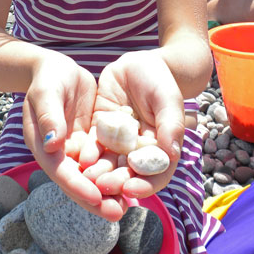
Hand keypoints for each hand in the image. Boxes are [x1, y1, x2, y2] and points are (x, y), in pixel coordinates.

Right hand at [22, 53, 128, 220]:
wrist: (56, 68)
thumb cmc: (48, 77)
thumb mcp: (47, 92)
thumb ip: (49, 116)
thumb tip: (52, 145)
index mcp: (42, 144)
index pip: (60, 170)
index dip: (77, 186)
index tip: (96, 197)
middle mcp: (58, 152)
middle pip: (77, 180)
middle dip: (96, 199)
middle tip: (117, 212)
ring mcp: (74, 147)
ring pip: (91, 174)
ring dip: (108, 190)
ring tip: (128, 205)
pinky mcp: (89, 140)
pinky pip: (102, 159)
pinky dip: (114, 171)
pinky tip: (133, 180)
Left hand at [80, 49, 184, 200]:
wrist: (137, 65)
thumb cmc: (159, 81)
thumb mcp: (167, 99)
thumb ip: (170, 124)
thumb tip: (172, 153)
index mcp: (161, 147)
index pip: (156, 172)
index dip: (145, 183)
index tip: (131, 188)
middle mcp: (139, 149)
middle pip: (130, 172)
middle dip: (117, 182)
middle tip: (103, 186)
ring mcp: (119, 141)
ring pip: (110, 163)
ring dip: (100, 174)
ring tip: (89, 179)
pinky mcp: (101, 130)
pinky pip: (94, 146)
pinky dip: (89, 155)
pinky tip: (81, 160)